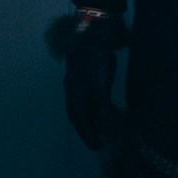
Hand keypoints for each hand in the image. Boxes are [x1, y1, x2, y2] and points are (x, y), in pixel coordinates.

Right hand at [46, 13, 126, 150]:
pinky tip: (104, 109)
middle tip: (97, 143)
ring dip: (91, 118)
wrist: (94, 30)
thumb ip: (101, 106)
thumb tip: (104, 129)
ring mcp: (79, 80)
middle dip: (87, 129)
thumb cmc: (96, 57)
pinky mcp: (87, 73)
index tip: (95, 147)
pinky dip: (95, 106)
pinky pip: (88, 96)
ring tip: (101, 131)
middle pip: (78, 114)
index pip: (79, 118)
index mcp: (74, 92)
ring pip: (83, 105)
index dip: (87, 133)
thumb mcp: (99, 84)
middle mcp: (73, 88)